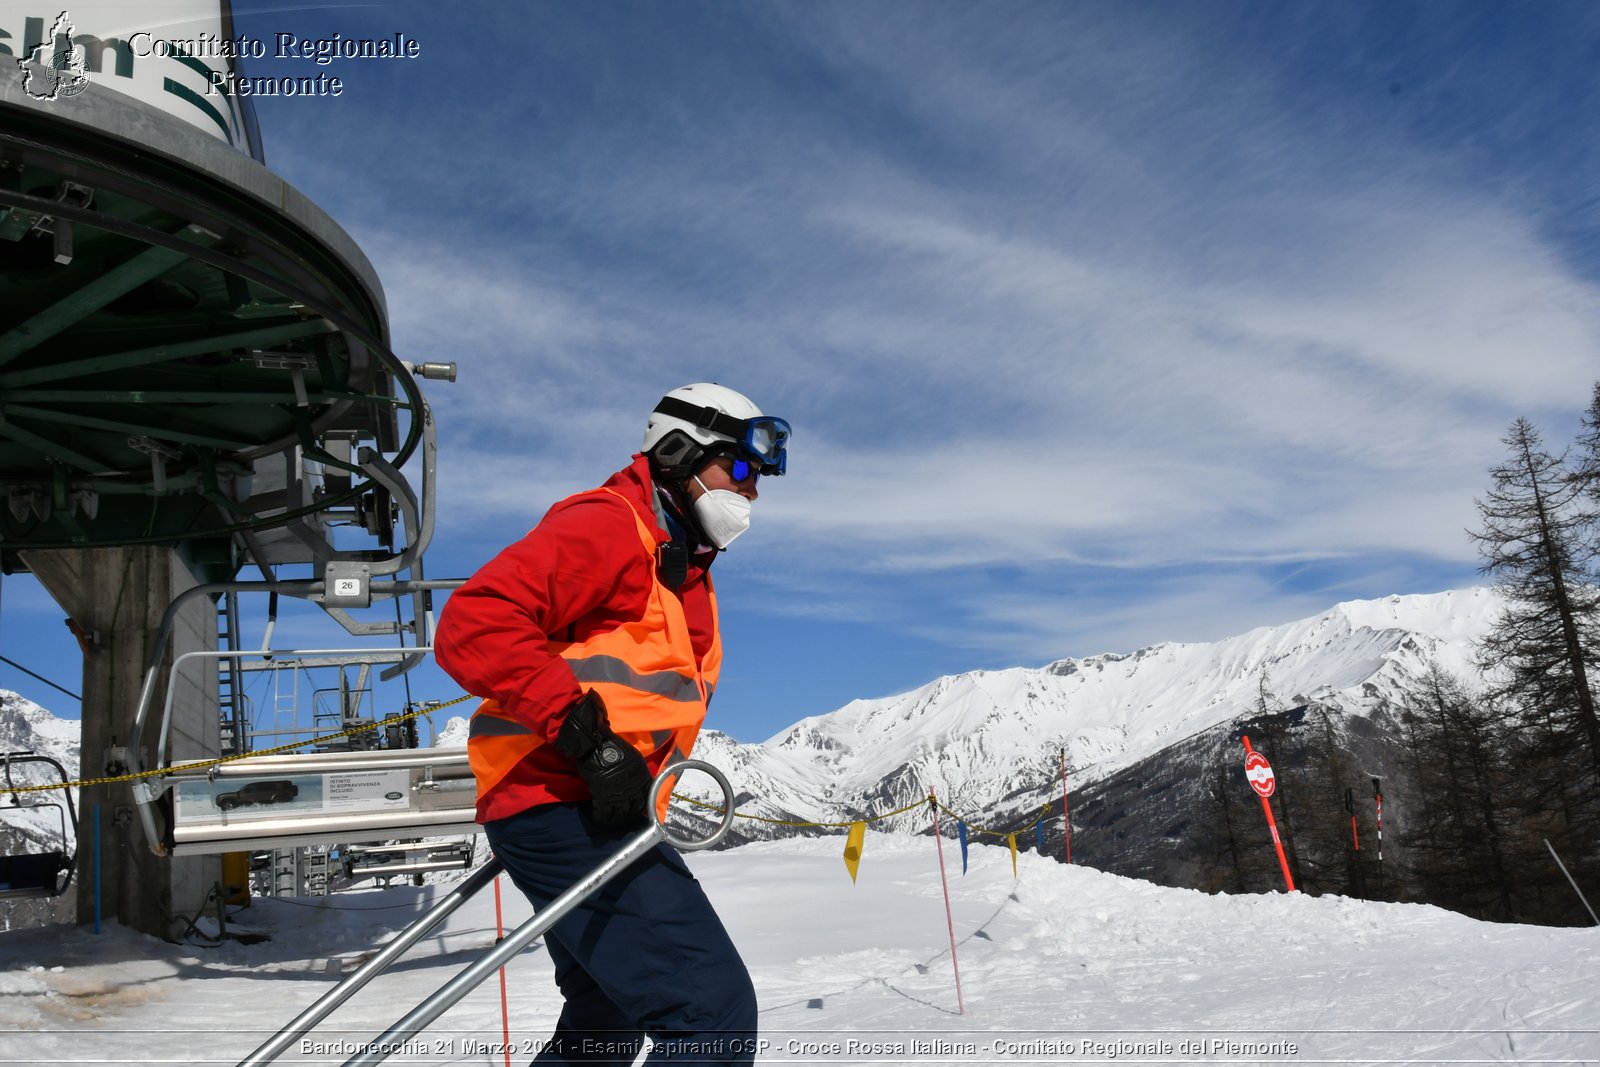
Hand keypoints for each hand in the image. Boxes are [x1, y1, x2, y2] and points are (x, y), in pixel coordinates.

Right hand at [553, 690, 651, 829]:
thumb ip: (636, 772)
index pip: (649, 796)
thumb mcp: (633, 758)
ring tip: (611, 820)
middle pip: (635, 808)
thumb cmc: (613, 747)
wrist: (596, 744)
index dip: (644, 804)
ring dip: (616, 819)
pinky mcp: (603, 797)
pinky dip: (602, 817)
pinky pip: (604, 813)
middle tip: (624, 816)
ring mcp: (618, 794)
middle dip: (630, 814)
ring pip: (620, 814)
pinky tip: (599, 817)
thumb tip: (636, 781)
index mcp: (642, 776)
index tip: (639, 808)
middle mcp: (633, 787)